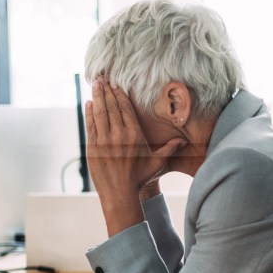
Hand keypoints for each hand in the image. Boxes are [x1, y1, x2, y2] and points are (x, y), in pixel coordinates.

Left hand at [85, 78, 184, 233]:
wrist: (120, 194)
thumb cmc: (139, 178)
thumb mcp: (157, 163)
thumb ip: (169, 149)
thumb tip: (183, 142)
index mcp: (134, 135)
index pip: (126, 109)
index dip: (120, 94)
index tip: (116, 84)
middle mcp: (119, 135)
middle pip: (112, 107)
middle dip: (107, 90)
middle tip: (102, 77)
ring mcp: (104, 141)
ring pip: (100, 113)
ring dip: (97, 97)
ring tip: (95, 84)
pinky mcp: (93, 148)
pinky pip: (91, 125)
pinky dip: (89, 113)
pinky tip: (89, 104)